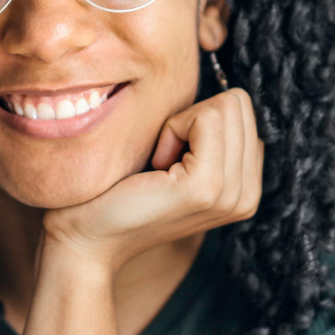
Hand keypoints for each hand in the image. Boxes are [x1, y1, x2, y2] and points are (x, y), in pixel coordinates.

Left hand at [42, 88, 263, 274]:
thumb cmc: (120, 193)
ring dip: (182, 124)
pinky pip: (206, 117)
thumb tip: (224, 96)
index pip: (245, 112)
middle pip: (239, 104)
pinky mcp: (206, 186)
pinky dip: (173, 128)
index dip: (199, 120)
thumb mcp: (178, 161)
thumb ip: (211, 137)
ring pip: (226, 107)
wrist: (87, 238)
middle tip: (162, 159)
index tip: (169, 156)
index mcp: (246, 188)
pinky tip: (155, 164)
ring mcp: (231, 193)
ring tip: (159, 165)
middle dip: (194, 118)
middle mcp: (247, 195)